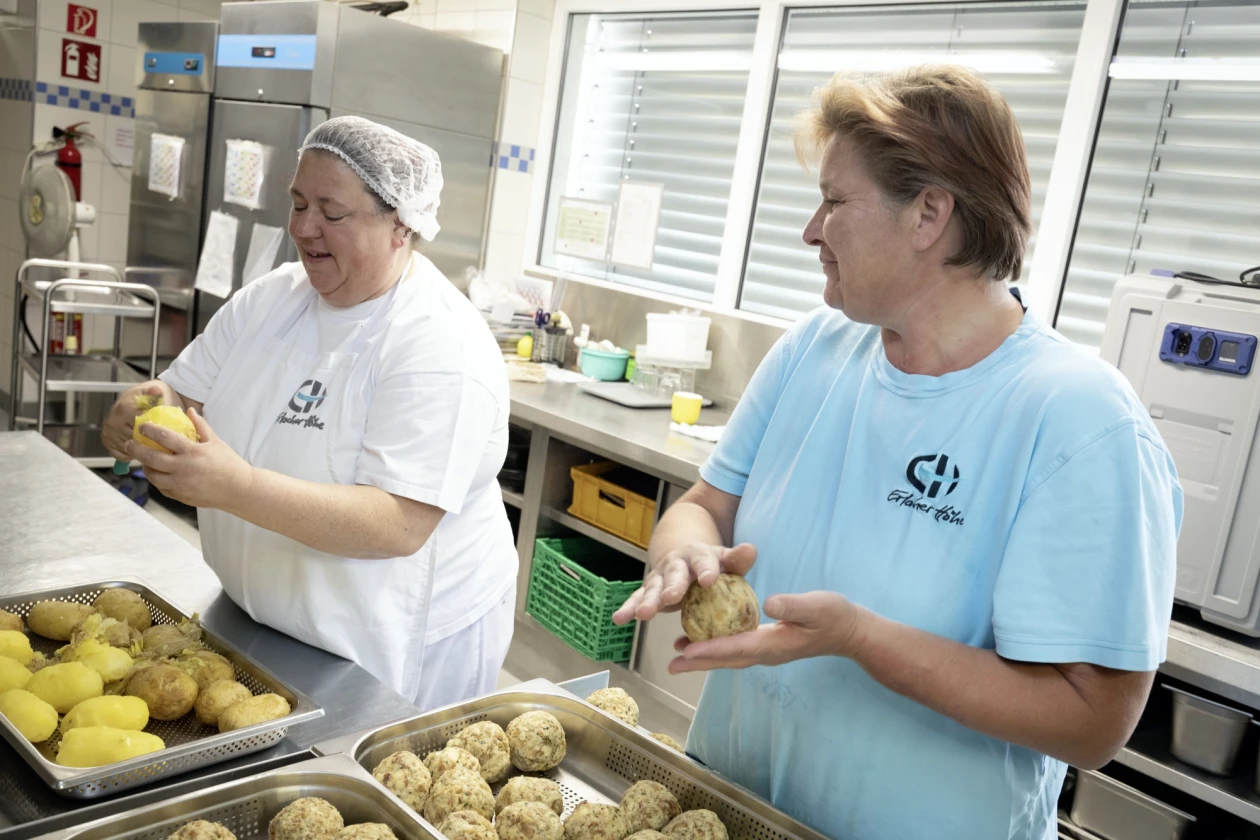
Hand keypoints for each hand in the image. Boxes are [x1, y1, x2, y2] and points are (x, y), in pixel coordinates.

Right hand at [102, 382, 177, 460]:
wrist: (139, 398)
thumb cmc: (152, 398)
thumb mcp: (158, 392)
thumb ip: (157, 395)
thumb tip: (156, 391)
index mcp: (124, 408)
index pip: (141, 429)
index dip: (155, 433)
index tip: (164, 433)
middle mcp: (113, 421)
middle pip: (135, 441)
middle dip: (149, 443)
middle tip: (160, 441)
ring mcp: (108, 431)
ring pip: (128, 449)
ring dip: (141, 450)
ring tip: (151, 444)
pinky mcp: (106, 441)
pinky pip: (120, 455)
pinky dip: (131, 454)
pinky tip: (140, 448)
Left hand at [124, 408, 253, 509]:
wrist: (238, 489)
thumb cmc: (229, 464)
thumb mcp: (216, 442)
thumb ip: (200, 426)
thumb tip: (189, 411)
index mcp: (193, 452)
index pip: (164, 437)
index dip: (150, 430)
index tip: (142, 426)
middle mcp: (183, 469)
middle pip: (151, 458)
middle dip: (136, 449)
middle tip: (129, 444)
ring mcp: (181, 485)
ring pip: (153, 475)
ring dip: (145, 466)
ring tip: (144, 460)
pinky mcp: (181, 496)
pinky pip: (161, 488)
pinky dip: (157, 479)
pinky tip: (158, 473)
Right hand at [613, 543, 756, 624]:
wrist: (685, 553)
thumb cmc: (712, 564)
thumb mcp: (726, 560)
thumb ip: (738, 559)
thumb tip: (752, 549)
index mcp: (700, 555)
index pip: (704, 561)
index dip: (706, 569)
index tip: (709, 579)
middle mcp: (677, 563)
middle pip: (675, 574)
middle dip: (672, 586)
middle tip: (670, 597)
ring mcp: (661, 576)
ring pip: (653, 588)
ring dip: (648, 600)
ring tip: (643, 614)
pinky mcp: (650, 588)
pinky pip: (638, 598)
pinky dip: (628, 608)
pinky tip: (619, 619)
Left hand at [668, 591, 872, 673]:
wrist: (850, 631)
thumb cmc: (834, 616)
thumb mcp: (816, 606)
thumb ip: (793, 606)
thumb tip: (767, 603)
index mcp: (774, 644)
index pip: (736, 648)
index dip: (710, 649)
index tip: (686, 650)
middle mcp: (767, 653)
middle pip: (726, 660)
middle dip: (698, 661)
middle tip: (671, 664)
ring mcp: (767, 652)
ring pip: (729, 658)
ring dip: (704, 657)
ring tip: (679, 655)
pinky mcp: (768, 645)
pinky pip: (737, 650)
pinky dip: (717, 648)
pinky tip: (705, 639)